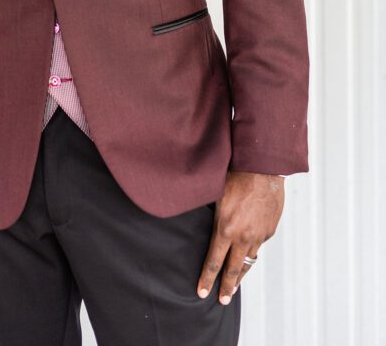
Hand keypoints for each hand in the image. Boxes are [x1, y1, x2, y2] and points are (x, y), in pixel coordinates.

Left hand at [197, 171, 283, 304]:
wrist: (263, 168)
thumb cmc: (235, 176)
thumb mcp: (215, 195)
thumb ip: (211, 215)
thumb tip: (199, 221)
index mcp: (226, 229)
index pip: (214, 261)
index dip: (207, 278)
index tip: (202, 292)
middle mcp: (243, 237)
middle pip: (233, 269)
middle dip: (226, 287)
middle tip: (222, 300)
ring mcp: (259, 235)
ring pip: (248, 261)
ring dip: (240, 274)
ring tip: (234, 285)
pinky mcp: (270, 230)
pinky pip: (259, 244)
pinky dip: (251, 250)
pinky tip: (247, 251)